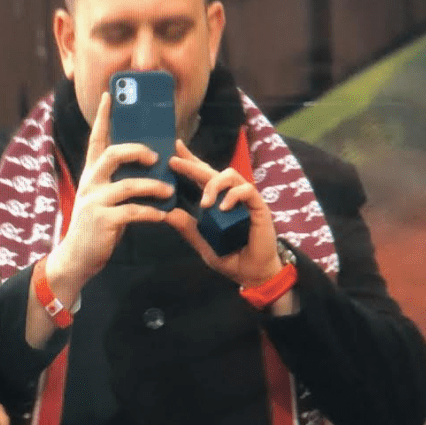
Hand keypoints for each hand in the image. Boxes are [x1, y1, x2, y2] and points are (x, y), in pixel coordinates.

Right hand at [45, 93, 172, 295]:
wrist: (77, 257)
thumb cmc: (97, 226)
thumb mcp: (104, 198)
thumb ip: (120, 182)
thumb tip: (150, 167)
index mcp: (91, 174)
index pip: (96, 139)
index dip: (103, 116)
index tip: (109, 95)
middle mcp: (90, 183)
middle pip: (113, 154)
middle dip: (137, 150)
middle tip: (156, 156)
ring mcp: (95, 202)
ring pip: (128, 185)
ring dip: (153, 186)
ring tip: (168, 191)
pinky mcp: (103, 221)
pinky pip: (133, 212)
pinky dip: (151, 213)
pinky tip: (162, 215)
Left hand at [165, 139, 282, 286]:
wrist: (252, 273)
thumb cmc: (229, 256)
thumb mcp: (202, 242)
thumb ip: (187, 228)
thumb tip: (166, 213)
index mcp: (215, 201)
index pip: (202, 176)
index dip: (190, 161)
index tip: (175, 150)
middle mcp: (229, 196)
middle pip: (211, 171)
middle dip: (193, 164)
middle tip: (175, 162)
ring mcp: (244, 199)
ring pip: (229, 175)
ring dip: (214, 184)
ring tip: (205, 203)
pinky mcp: (258, 206)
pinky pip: (246, 190)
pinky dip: (233, 195)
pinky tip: (223, 207)